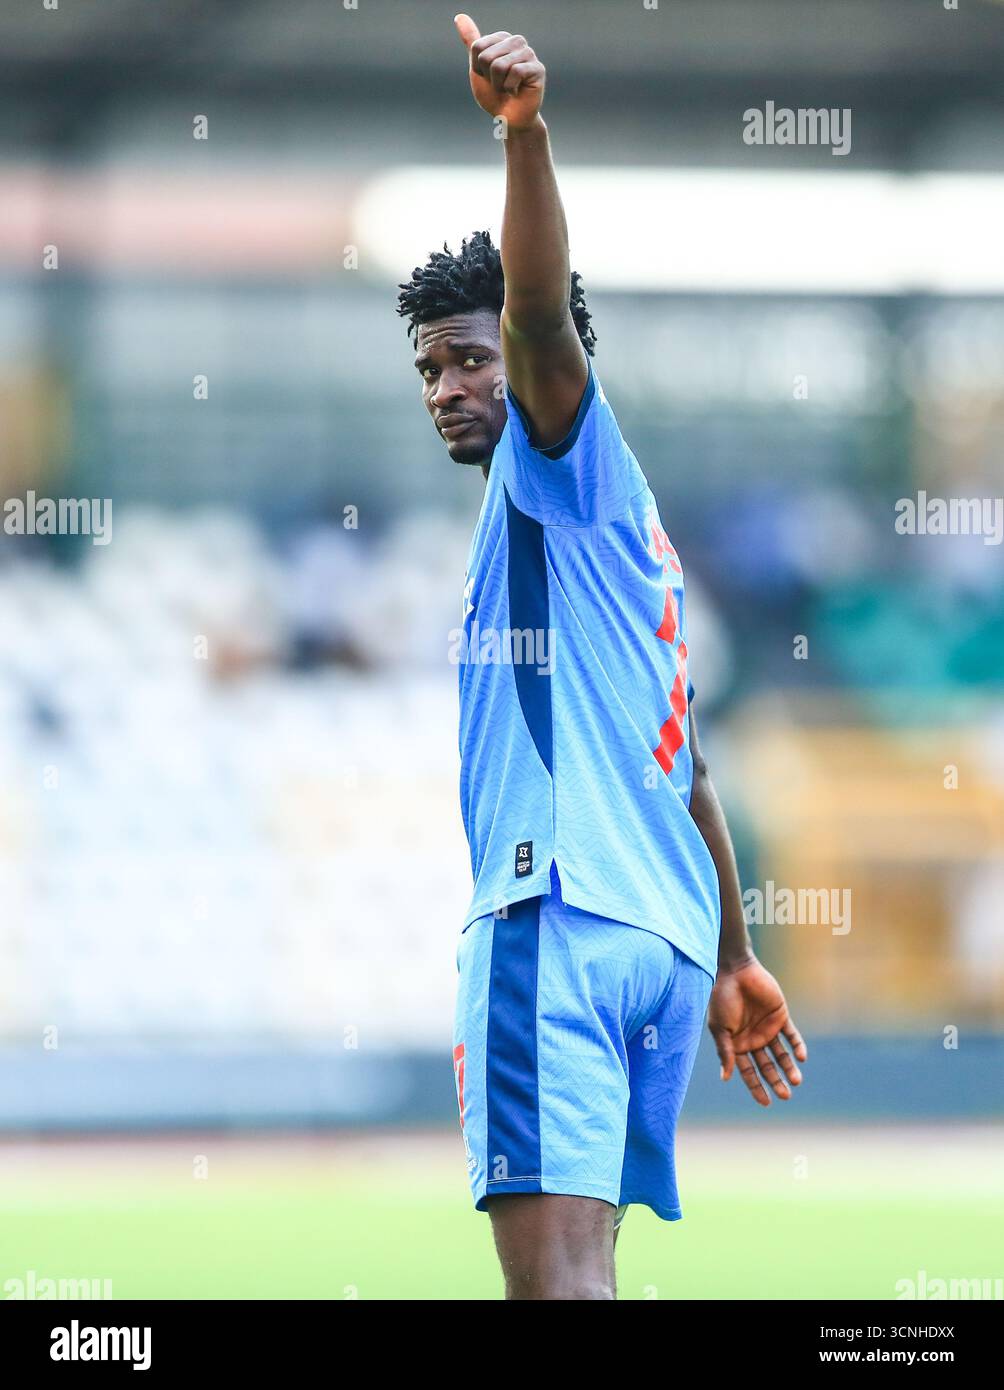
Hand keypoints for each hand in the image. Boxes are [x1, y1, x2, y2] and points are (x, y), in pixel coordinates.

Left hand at [454, 14, 545, 129]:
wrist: (509, 119)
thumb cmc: (494, 94)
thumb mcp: (477, 67)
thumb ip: (471, 42)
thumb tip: (459, 16)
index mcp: (502, 38)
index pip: (477, 47)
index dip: (478, 68)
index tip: (489, 77)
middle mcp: (517, 41)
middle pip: (486, 56)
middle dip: (489, 77)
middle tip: (500, 85)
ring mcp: (529, 54)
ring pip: (500, 65)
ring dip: (499, 85)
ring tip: (508, 88)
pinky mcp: (538, 68)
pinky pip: (515, 73)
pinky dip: (510, 88)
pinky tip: (517, 91)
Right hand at [707, 958, 806, 1106]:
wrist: (735, 971)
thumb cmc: (722, 998)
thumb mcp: (719, 1028)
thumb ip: (725, 1051)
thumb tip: (725, 1077)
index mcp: (738, 1045)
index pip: (749, 1072)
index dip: (756, 1087)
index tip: (766, 1102)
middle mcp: (754, 1040)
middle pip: (767, 1067)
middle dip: (776, 1082)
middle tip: (786, 1096)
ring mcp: (768, 1029)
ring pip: (781, 1054)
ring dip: (788, 1067)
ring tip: (796, 1080)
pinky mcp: (780, 1017)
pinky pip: (792, 1035)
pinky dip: (797, 1046)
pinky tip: (801, 1057)